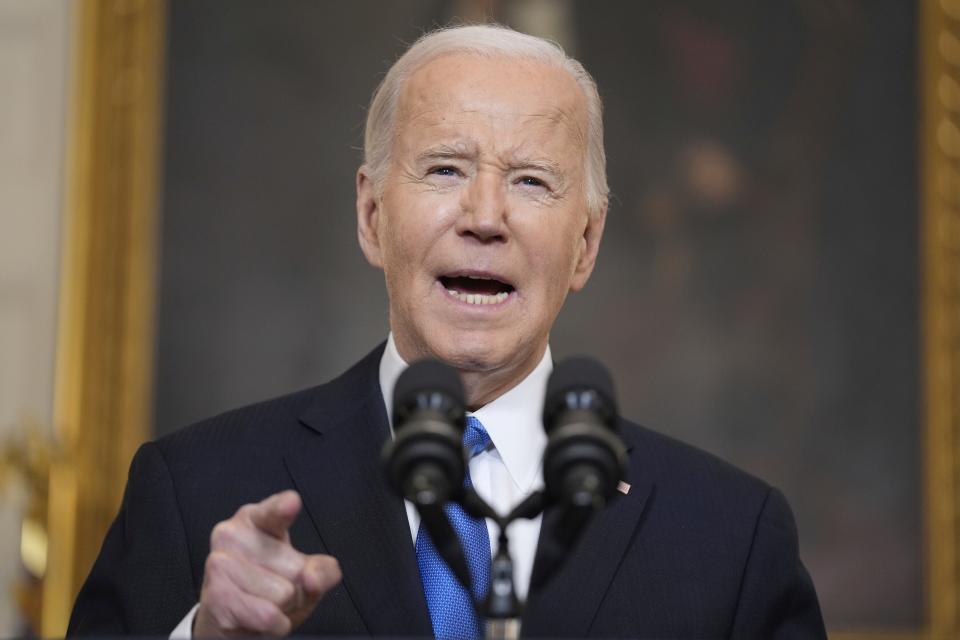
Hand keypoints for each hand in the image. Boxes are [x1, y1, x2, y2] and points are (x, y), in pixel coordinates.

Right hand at [194, 490, 341, 635]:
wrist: (228, 620)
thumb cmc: (269, 589)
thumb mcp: (305, 576)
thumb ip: (323, 572)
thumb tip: (312, 578)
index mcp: (258, 519)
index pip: (274, 511)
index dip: (283, 508)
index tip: (291, 503)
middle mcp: (233, 534)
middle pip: (296, 569)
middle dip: (294, 589)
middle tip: (273, 590)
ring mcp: (220, 563)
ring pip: (282, 594)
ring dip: (280, 609)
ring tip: (262, 603)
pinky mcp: (216, 595)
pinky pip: (267, 615)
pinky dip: (273, 625)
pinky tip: (257, 618)